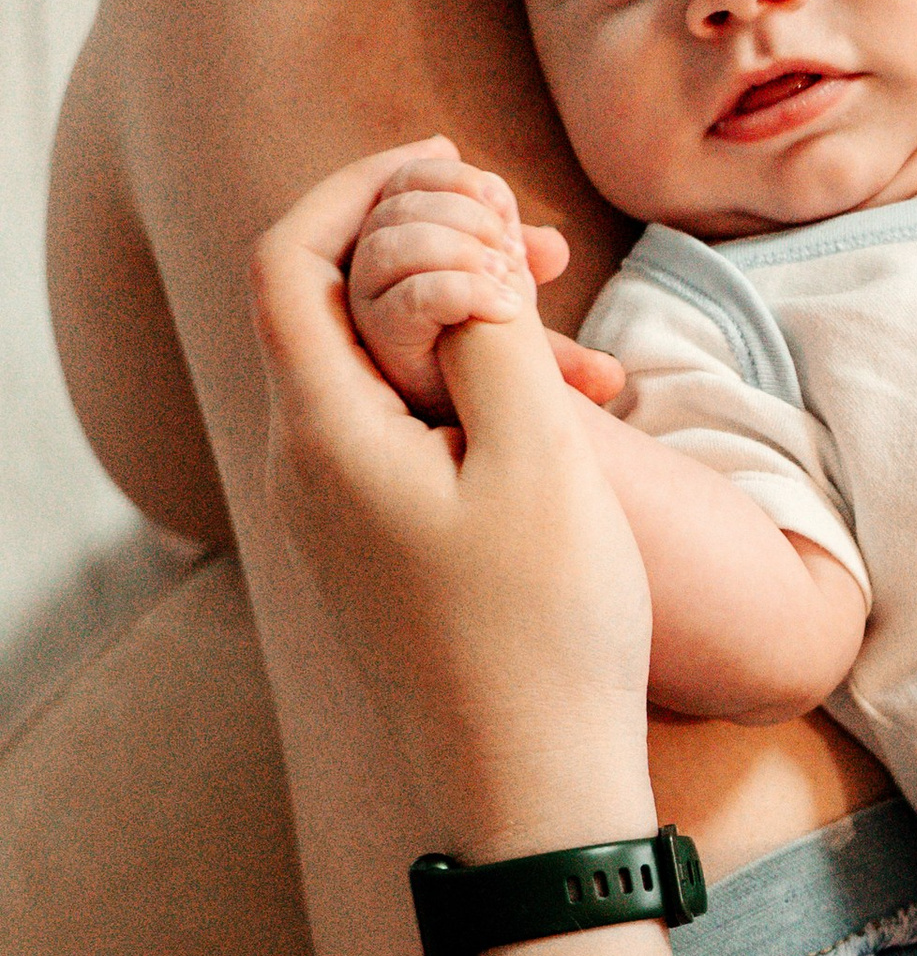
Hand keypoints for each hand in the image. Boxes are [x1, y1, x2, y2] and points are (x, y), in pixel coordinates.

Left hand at [254, 140, 656, 858]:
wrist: (536, 796)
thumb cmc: (546, 633)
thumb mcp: (538, 457)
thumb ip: (489, 334)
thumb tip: (456, 260)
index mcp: (326, 434)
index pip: (295, 258)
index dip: (363, 187)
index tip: (453, 159)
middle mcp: (310, 472)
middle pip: (337, 305)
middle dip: (433, 247)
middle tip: (539, 237)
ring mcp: (344, 521)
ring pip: (387, 371)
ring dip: (472, 325)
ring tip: (583, 328)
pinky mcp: (387, 557)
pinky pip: (413, 437)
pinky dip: (480, 397)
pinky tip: (581, 416)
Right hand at [346, 144, 619, 420]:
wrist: (531, 462)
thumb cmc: (520, 394)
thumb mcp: (523, 324)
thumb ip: (526, 276)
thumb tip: (555, 247)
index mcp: (390, 267)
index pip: (395, 187)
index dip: (444, 178)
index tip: (499, 198)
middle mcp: (368, 295)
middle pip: (388, 211)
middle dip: (456, 207)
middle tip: (511, 242)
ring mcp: (370, 330)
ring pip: (387, 249)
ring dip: (458, 244)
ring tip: (511, 278)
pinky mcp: (389, 362)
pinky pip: (410, 302)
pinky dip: (463, 288)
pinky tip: (508, 307)